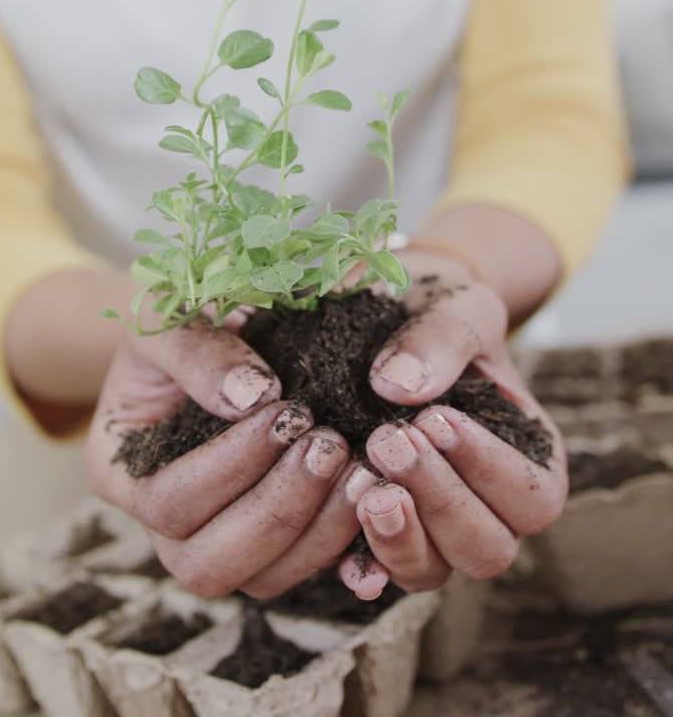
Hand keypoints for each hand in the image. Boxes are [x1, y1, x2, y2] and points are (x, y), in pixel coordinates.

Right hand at [85, 317, 372, 598]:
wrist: (219, 319)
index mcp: (122, 473)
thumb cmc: (180, 313)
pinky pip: (309, 567)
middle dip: (276, 510)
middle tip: (329, 445)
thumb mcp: (168, 314)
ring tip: (360, 467)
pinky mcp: (276, 539)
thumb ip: (198, 351)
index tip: (287, 412)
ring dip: (318, 530)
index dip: (227, 468)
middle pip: (208, 564)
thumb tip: (253, 397)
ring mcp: (219, 539)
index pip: (167, 503)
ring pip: (263, 579)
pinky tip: (375, 492)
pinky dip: (346, 540)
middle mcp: (164, 525)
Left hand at [338, 257, 567, 598]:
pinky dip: (360, 565)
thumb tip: (394, 387)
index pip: (535, 498)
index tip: (436, 418)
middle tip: (388, 440)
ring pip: (432, 570)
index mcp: (528, 455)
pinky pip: (376, 568)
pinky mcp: (379, 524)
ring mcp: (432, 524)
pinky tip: (339, 552)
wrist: (394, 304)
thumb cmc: (442, 306)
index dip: (489, 470)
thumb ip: (440, 339)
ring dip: (399, 535)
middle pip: (487, 549)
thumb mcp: (456, 306)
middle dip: (439, 500)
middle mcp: (487, 504)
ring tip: (361, 482)